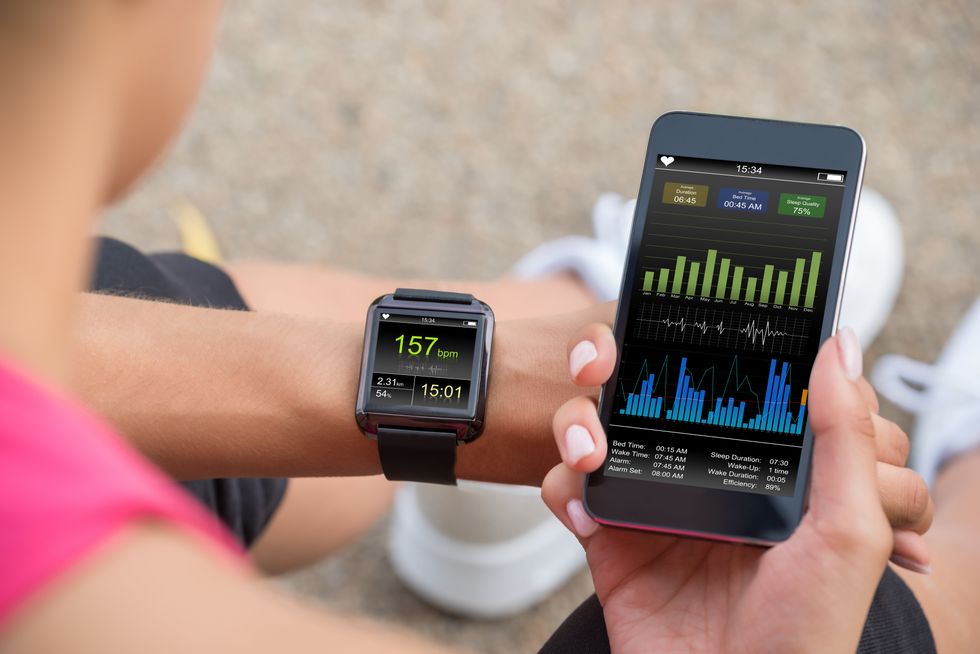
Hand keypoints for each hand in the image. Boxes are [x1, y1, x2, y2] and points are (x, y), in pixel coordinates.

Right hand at [543, 325, 926, 652]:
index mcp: (763, 466)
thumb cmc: (804, 636)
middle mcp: (704, 476)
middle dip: (613, 369)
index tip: (668, 315)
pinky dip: (562, 488)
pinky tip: (582, 511)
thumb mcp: (849, 530)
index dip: (697, 344)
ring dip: (577, 425)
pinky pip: (568, 490)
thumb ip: (845, 436)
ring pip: (598, 429)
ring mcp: (651, 504)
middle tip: (600, 364)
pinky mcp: (609, 538)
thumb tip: (838, 346)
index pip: (727, 382)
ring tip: (589, 454)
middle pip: (646, 394)